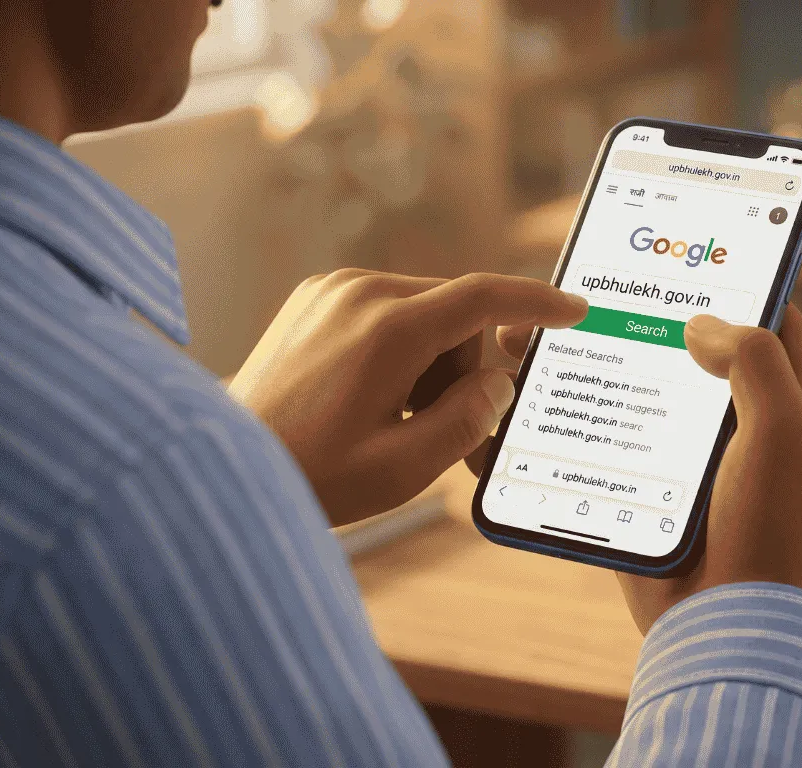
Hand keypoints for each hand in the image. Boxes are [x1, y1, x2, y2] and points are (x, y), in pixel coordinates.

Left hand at [229, 270, 587, 526]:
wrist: (226, 461)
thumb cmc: (312, 473)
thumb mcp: (403, 467)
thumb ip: (467, 422)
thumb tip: (499, 386)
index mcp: (387, 329)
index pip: (483, 296)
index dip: (536, 303)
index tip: (574, 310)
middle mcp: (359, 292)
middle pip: (456, 314)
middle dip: (466, 370)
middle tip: (448, 432)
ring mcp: (333, 290)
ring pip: (424, 313)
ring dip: (431, 363)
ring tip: (398, 422)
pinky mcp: (316, 297)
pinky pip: (388, 312)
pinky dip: (401, 350)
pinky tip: (374, 399)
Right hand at [504, 307, 801, 632]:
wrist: (733, 635)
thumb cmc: (777, 533)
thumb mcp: (783, 431)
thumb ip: (754, 360)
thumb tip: (701, 323)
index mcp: (797, 404)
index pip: (771, 319)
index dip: (733, 282)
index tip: (683, 250)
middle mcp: (749, 428)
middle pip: (696, 354)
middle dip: (646, 321)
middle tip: (592, 288)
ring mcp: (698, 464)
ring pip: (646, 396)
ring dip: (602, 368)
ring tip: (545, 337)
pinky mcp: (653, 497)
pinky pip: (614, 447)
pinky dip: (582, 423)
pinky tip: (541, 399)